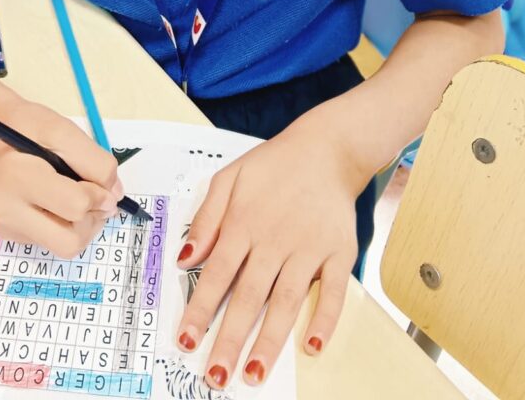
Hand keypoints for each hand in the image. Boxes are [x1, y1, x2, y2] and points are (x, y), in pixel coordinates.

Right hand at [0, 99, 122, 258]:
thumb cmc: (26, 127)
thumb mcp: (63, 130)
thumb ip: (94, 161)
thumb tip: (115, 195)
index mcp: (17, 178)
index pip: (75, 206)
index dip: (99, 195)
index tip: (100, 181)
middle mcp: (7, 211)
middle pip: (71, 241)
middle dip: (92, 219)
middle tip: (94, 195)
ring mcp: (6, 228)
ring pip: (65, 247)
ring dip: (83, 224)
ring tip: (77, 195)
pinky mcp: (10, 235)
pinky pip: (52, 242)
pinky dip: (66, 225)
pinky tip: (57, 201)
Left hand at [175, 114, 359, 388]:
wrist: (326, 149)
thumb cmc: (273, 165)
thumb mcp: (229, 178)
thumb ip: (207, 218)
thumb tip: (185, 257)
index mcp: (244, 224)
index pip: (216, 275)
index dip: (200, 310)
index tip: (186, 341)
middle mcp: (274, 240)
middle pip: (249, 297)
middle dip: (230, 339)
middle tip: (217, 376)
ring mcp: (308, 249)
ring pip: (286, 301)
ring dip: (270, 340)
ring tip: (255, 372)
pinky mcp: (339, 252)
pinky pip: (333, 291)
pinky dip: (325, 318)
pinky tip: (312, 344)